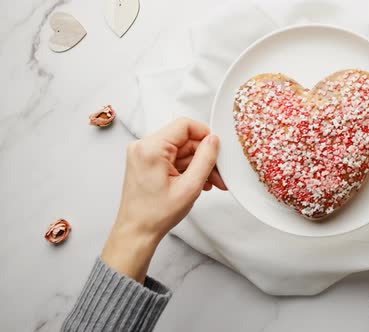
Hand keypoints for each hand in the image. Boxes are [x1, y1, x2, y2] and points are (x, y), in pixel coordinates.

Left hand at [102, 118, 225, 282]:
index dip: (205, 135)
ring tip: (210, 183)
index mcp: (151, 148)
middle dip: (204, 156)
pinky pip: (172, 158)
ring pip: (180, 150)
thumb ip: (205, 159)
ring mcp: (143, 154)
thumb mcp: (190, 187)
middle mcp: (143, 146)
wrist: (137, 232)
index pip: (184, 125)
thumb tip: (214, 140)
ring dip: (197, 165)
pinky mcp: (146, 162)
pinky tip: (198, 182)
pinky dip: (187, 168)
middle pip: (184, 139)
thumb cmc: (156, 215)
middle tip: (218, 174)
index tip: (217, 150)